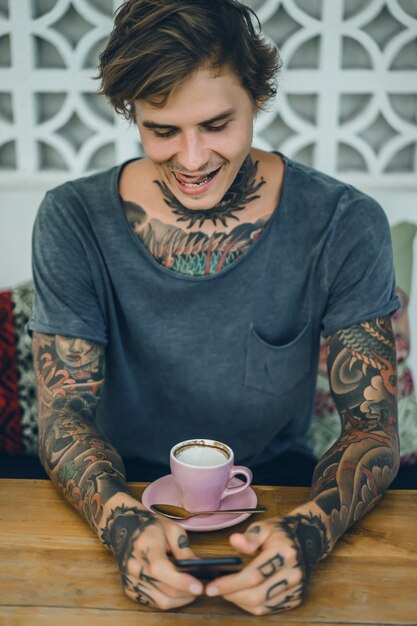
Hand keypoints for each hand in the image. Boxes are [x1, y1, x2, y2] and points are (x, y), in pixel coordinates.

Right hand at [101, 495, 202, 609]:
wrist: (123, 528)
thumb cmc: (150, 526)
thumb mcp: (171, 529)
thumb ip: (183, 550)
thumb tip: (197, 569)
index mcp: (145, 546)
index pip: (162, 569)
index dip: (182, 581)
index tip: (199, 586)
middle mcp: (134, 566)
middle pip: (165, 589)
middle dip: (187, 592)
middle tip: (203, 587)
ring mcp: (130, 580)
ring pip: (161, 601)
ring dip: (180, 600)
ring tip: (193, 591)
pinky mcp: (129, 589)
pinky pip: (153, 602)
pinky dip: (169, 600)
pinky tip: (178, 591)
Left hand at [205, 510, 329, 615]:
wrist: (306, 539)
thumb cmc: (281, 533)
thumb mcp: (264, 527)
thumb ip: (250, 536)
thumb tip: (234, 541)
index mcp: (285, 553)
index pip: (254, 575)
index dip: (230, 583)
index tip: (212, 586)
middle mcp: (293, 573)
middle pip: (257, 595)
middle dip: (231, 595)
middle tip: (215, 590)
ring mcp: (296, 588)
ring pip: (262, 606)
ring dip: (239, 602)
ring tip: (227, 591)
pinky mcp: (296, 598)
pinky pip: (269, 609)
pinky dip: (252, 606)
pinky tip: (242, 595)